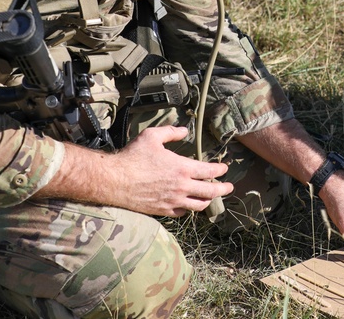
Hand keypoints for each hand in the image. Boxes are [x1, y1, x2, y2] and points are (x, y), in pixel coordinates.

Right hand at [112, 126, 232, 216]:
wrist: (114, 180)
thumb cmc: (133, 157)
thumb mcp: (152, 136)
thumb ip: (172, 132)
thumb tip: (185, 131)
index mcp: (182, 168)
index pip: (209, 171)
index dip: (220, 170)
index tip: (224, 168)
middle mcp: (181, 187)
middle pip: (210, 191)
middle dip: (223, 189)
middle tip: (229, 187)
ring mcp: (173, 201)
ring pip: (198, 205)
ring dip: (208, 201)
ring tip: (212, 198)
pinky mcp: (163, 211)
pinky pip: (182, 213)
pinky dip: (189, 209)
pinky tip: (189, 205)